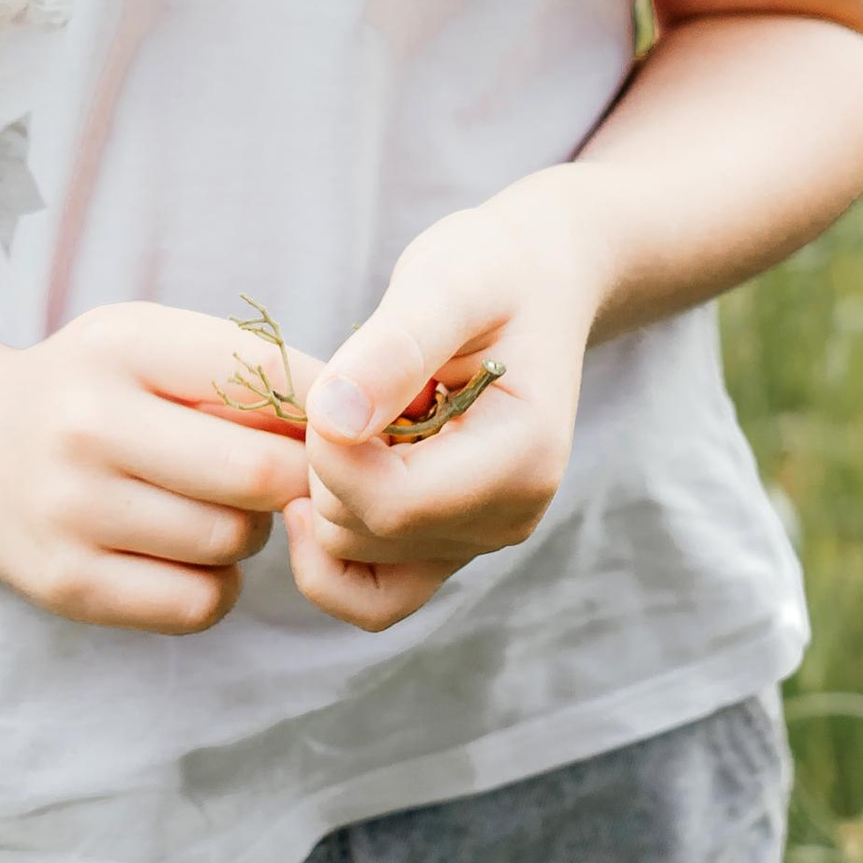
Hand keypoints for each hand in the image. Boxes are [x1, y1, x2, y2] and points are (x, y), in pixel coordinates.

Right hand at [0, 302, 320, 635]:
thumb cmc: (95, 389)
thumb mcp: (151, 343)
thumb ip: (244, 369)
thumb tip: (353, 420)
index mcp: (122, 345)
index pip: (265, 374)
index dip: (322, 407)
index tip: (333, 423)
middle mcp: (87, 424)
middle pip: (261, 471)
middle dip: (292, 477)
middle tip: (284, 473)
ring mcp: (71, 510)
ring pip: (233, 541)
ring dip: (250, 530)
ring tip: (219, 505)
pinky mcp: (68, 585)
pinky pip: (198, 604)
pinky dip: (217, 584)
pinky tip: (190, 552)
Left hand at [282, 183, 600, 632]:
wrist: (536, 282)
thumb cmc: (493, 269)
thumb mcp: (446, 282)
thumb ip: (392, 349)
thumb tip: (332, 421)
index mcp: (522, 458)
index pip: (391, 503)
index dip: (330, 448)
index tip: (335, 377)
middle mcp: (509, 517)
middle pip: (361, 533)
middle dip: (327, 460)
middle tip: (355, 384)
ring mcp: (480, 539)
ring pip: (352, 563)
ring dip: (328, 489)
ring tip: (360, 415)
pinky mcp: (450, 544)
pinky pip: (371, 593)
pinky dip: (330, 545)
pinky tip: (326, 472)